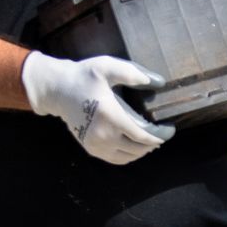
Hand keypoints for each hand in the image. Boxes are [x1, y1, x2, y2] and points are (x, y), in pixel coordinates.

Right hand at [20, 52, 171, 164]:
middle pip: (138, 149)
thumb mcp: (108, 67)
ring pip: (128, 157)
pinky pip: (116, 159)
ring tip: (150, 140)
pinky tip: (135, 146)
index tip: (170, 129)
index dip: (161, 135)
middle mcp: (103, 135)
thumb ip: (134, 73)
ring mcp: (95, 144)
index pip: (143, 135)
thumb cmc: (84, 76)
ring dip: (143, 151)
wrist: (56, 89)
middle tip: (162, 133)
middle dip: (154, 143)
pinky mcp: (90, 148)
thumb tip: (159, 82)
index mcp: (110, 116)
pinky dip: (129, 155)